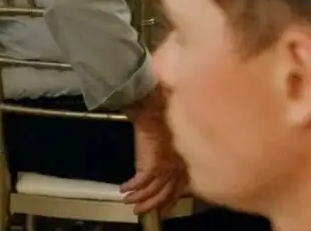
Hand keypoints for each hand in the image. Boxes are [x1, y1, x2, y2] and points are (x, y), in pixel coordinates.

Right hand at [122, 98, 187, 213]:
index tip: (166, 205)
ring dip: (141, 199)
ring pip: (156, 190)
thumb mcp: (172, 126)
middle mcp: (180, 160)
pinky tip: (123, 188)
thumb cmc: (163, 106)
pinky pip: (142, 181)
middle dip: (156, 203)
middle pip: (171, 190)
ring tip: (129, 202)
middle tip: (143, 210)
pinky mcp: (154, 161)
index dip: (174, 196)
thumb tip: (163, 147)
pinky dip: (132, 187)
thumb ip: (171, 139)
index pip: (184, 181)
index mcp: (187, 152)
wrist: (154, 100)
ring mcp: (168, 162)